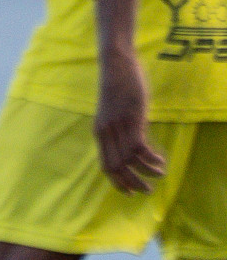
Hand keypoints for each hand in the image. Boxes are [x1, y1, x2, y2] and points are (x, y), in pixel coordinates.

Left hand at [94, 49, 165, 193]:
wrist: (115, 66)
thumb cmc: (116, 87)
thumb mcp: (113, 112)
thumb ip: (119, 128)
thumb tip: (131, 143)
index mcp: (99, 133)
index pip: (105, 166)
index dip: (117, 182)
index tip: (129, 193)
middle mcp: (106, 133)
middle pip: (116, 168)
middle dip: (132, 184)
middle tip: (146, 191)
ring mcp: (118, 127)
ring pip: (129, 161)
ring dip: (146, 173)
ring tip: (159, 175)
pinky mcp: (131, 120)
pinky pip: (140, 148)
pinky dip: (151, 160)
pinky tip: (161, 161)